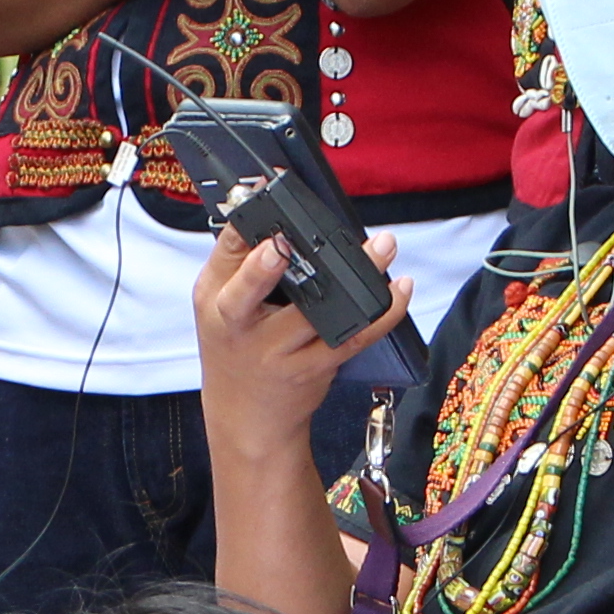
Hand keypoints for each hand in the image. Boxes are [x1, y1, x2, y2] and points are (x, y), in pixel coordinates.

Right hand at [192, 219, 379, 447]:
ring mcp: (276, 351)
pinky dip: (381, 314)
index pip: (226, 250)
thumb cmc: (238, 350)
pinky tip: (398, 291)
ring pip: (318, 311)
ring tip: (382, 248)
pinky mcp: (312, 369)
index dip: (245, 221)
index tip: (265, 194)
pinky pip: (352, 338)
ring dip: (355, 277)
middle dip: (266, 265)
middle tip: (285, 243)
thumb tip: (280, 216)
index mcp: (215, 298)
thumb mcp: (221, 307)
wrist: (246, 419)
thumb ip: (241, 265)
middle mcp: (239, 324)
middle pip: (251, 288)